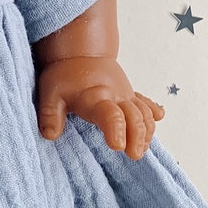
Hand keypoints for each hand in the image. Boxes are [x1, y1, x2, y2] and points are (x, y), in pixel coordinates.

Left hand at [35, 55, 164, 160]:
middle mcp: (116, 97)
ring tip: (140, 150)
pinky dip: (153, 113)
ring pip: (145, 113)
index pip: (110, 115)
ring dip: (147, 132)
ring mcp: (126, 96)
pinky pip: (146, 104)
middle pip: (135, 116)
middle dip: (138, 136)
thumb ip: (50, 114)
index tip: (118, 146)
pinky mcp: (131, 96)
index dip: (116, 130)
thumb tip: (50, 135)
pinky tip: (158, 118)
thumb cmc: (65, 76)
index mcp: (96, 98)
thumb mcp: (49, 93)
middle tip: (134, 154)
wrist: (79, 53)